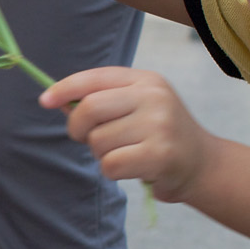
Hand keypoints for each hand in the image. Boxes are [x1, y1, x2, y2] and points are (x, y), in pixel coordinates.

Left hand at [41, 67, 213, 202]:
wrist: (203, 165)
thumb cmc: (160, 136)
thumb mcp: (138, 107)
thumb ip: (103, 101)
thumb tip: (57, 101)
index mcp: (145, 80)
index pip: (96, 77)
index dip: (65, 88)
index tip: (45, 100)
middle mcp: (153, 96)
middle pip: (89, 108)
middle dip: (78, 128)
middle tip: (87, 139)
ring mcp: (159, 124)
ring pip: (98, 140)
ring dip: (101, 154)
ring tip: (123, 154)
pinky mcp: (160, 154)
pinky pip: (110, 164)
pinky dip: (111, 171)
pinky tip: (131, 168)